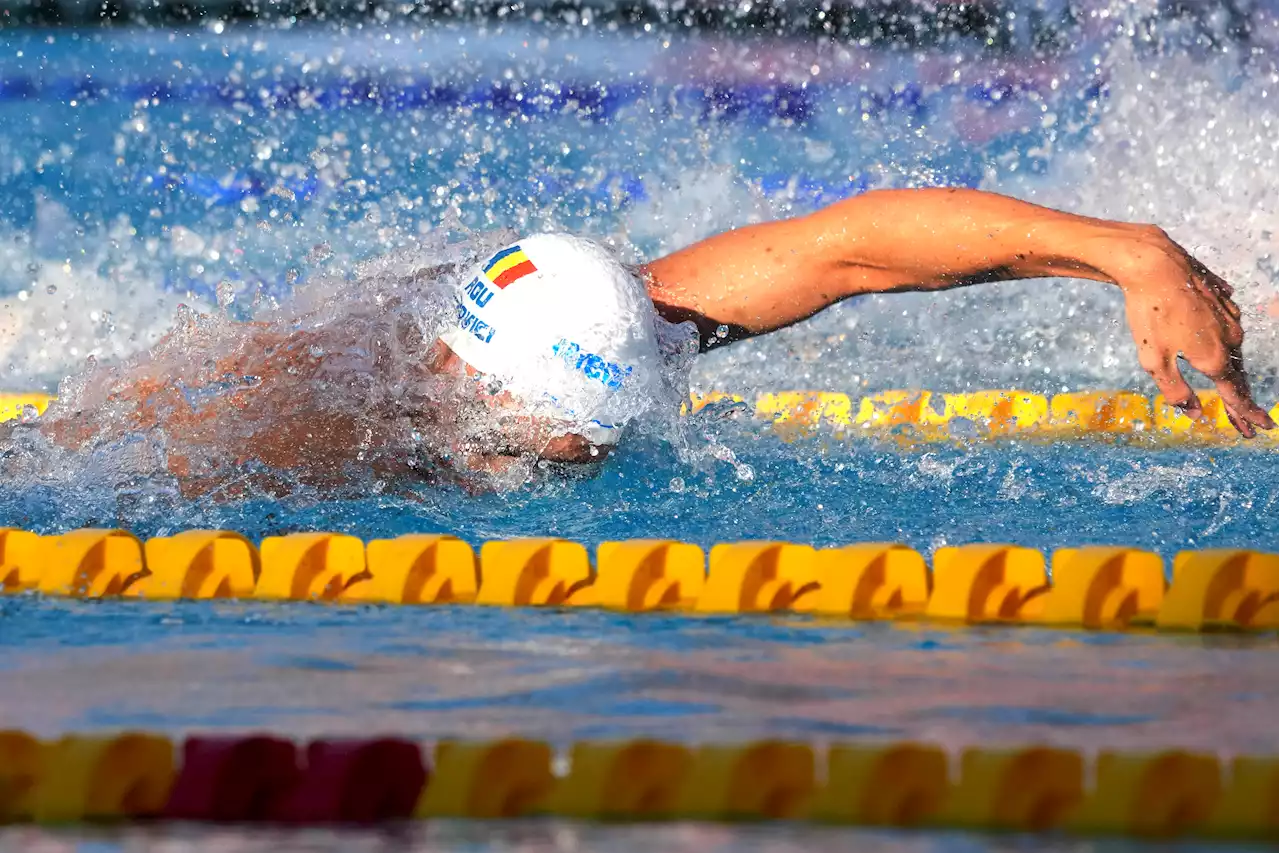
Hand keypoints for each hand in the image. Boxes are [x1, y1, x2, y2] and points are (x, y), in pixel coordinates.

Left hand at [1107, 226, 1274, 437]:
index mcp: (1214, 357)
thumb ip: (1174, 390)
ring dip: (1234, 371)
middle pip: (1238, 375)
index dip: (1246, 414)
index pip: (1236, 394)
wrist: (1155, 264)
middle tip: (1250, 423)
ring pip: (1233, 348)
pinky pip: (1227, 324)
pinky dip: (1226, 340)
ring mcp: (1228, 315)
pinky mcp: (1221, 298)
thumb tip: (1193, 414)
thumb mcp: (1153, 360)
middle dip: (1242, 401)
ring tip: (1235, 389)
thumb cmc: (1150, 313)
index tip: (1259, 428)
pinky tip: (1224, 343)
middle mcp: (1229, 337)